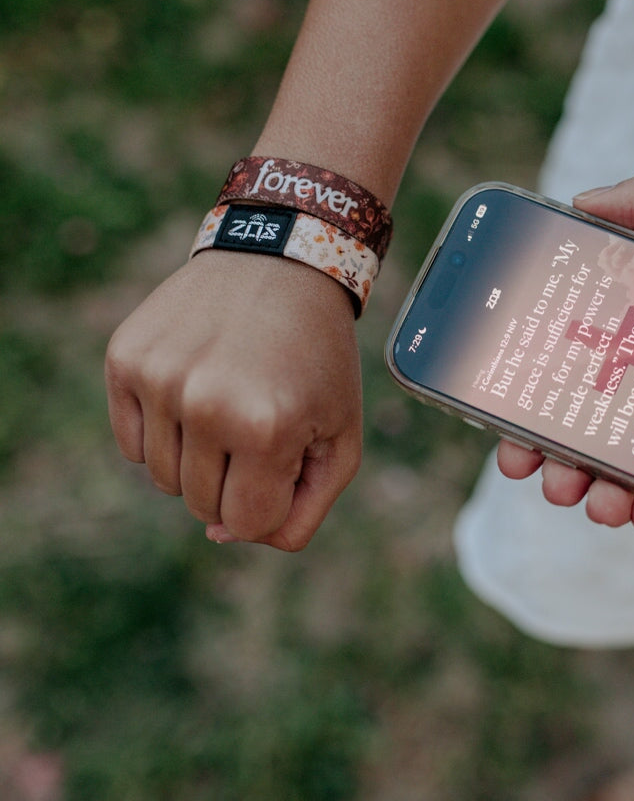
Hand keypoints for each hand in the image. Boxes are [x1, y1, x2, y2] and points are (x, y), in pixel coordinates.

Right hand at [105, 251, 362, 549]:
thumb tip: (220, 536)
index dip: (269, 499)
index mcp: (265, 428)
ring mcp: (159, 379)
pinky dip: (164, 432)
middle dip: (235, 481)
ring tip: (230, 399)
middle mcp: (204, 404)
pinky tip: (196, 387)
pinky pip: (132, 444)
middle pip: (200, 506)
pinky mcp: (125, 358)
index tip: (286, 456)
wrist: (281, 264)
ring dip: (198, 458)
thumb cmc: (318, 359)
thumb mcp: (339, 437)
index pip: (244, 523)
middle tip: (260, 420)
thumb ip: (300, 511)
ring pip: (162, 479)